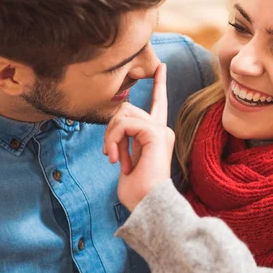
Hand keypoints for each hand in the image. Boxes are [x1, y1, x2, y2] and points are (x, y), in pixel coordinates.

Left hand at [103, 63, 174, 211]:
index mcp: (157, 136)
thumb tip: (116, 123)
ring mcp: (161, 130)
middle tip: (110, 154)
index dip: (159, 85)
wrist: (147, 205)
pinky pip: (124, 123)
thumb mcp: (127, 160)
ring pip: (123, 113)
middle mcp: (163, 129)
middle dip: (110, 127)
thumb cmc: (137, 191)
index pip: (158, 104)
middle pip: (127, 107)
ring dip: (110, 135)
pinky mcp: (156, 133)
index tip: (161, 67)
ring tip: (113, 157)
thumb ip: (124, 140)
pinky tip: (117, 158)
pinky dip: (114, 139)